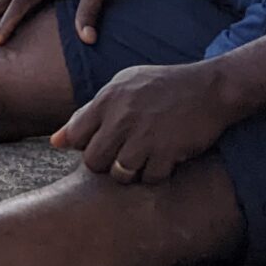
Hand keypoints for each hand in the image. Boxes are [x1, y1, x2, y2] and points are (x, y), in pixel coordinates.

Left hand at [51, 61, 237, 183]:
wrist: (210, 87)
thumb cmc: (162, 86)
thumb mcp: (122, 87)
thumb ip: (88, 113)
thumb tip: (55, 141)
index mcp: (108, 99)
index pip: (76, 137)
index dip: (87, 146)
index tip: (104, 142)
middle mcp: (122, 117)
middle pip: (94, 161)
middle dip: (105, 165)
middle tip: (123, 156)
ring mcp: (145, 135)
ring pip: (119, 174)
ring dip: (130, 173)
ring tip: (143, 159)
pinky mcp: (168, 151)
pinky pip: (150, 179)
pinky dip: (156, 175)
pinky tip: (164, 160)